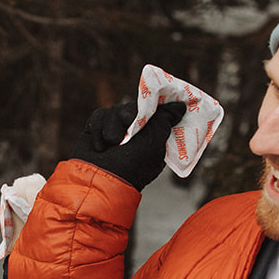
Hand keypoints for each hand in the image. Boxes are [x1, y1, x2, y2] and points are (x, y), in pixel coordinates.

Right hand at [70, 100, 187, 189]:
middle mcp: (135, 132)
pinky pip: (100, 115)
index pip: (157, 111)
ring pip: (116, 110)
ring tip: (111, 143)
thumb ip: (165, 119)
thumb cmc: (130, 165)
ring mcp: (115, 130)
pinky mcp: (97, 129)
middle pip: (135, 106)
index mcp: (153, 137)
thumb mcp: (155, 141)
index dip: (155, 105)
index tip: (153, 100)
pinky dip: (99, 128)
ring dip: (113, 126)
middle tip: (127, 131)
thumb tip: (180, 106)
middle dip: (130, 116)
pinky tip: (100, 145)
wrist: (99, 178)